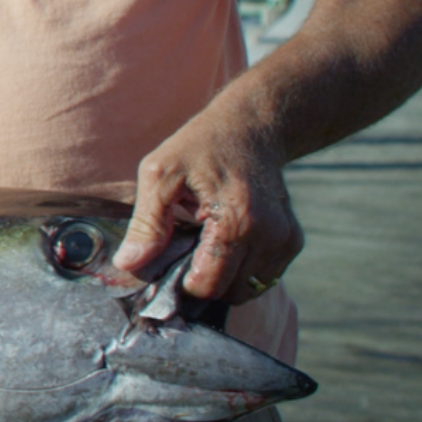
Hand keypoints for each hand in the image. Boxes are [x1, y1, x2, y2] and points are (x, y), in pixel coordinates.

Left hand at [117, 114, 303, 305]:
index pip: (208, 285)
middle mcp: (269, 236)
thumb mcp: (160, 174)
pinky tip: (223, 242)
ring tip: (202, 245)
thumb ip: (146, 223)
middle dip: (200, 282)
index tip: (164, 266)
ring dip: (221, 278)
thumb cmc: (199, 147)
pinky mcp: (292, 242)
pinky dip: (240, 270)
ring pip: (246, 289)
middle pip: (227, 292)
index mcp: (236, 221)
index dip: (180, 284)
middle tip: (180, 254)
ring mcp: (286, 241)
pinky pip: (261, 277)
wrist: (250, 129)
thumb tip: (128, 264)